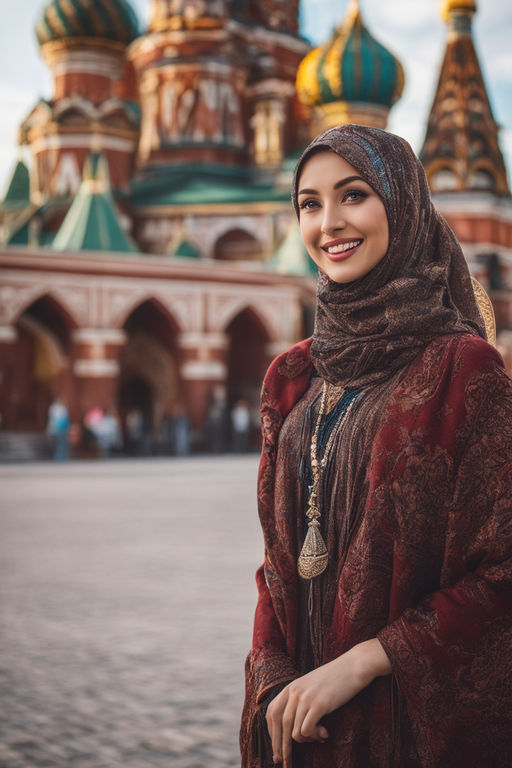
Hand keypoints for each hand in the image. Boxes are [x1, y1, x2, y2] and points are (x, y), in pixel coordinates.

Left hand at [266, 638, 390, 766]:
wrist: (353, 666)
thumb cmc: (334, 679)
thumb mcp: (310, 686)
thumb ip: (300, 700)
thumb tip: (294, 727)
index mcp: (290, 687)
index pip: (271, 713)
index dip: (272, 733)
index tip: (275, 748)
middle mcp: (294, 692)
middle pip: (279, 726)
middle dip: (281, 747)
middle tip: (283, 762)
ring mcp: (305, 698)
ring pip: (293, 732)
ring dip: (305, 741)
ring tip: (318, 737)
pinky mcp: (318, 705)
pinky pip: (306, 731)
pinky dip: (314, 737)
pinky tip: (325, 733)